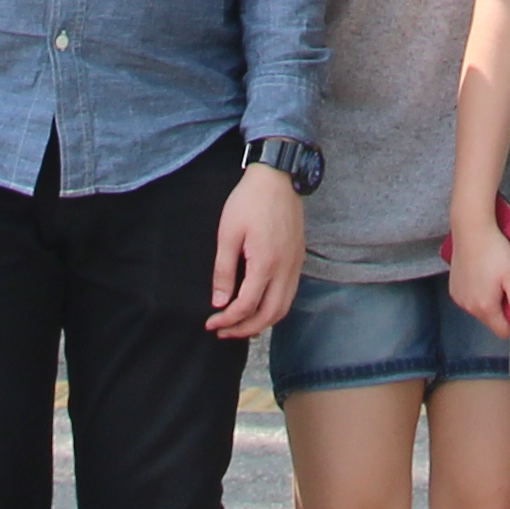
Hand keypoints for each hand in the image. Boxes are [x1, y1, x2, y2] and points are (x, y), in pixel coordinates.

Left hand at [210, 161, 305, 337]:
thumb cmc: (249, 201)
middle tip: (223, 332)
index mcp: (266, 262)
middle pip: (269, 315)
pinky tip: (259, 307)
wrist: (278, 177)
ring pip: (283, 308)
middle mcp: (286, 268)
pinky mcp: (298, 259)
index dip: (227, 319)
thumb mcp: (228, 233)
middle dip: (245, 329)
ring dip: (262, 322)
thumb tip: (219, 302)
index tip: (210, 322)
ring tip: (240, 326)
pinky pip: (289, 294)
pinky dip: (274, 309)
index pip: (247, 306)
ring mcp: (295, 264)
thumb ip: (224, 270)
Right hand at [443, 203, 509, 340]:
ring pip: (480, 309)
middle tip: (507, 286)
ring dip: (489, 300)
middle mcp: (469, 306)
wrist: (471, 229)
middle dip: (502, 308)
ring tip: (494, 278)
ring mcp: (460, 297)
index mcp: (485, 306)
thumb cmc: (492, 249)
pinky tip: (482, 276)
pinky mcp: (454, 288)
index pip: (503, 331)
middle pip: (491, 320)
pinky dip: (477, 292)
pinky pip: (469, 299)